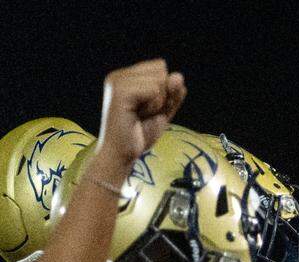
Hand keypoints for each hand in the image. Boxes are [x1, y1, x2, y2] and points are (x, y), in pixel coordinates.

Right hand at [91, 60, 185, 180]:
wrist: (122, 154)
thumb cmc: (140, 134)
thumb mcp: (164, 110)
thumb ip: (173, 93)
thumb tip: (178, 76)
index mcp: (126, 77)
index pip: (160, 67)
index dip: (165, 90)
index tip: (149, 109)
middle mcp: (119, 75)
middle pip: (162, 71)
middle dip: (162, 97)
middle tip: (144, 114)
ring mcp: (118, 81)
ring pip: (159, 80)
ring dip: (158, 103)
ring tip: (140, 115)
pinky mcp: (120, 91)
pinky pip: (154, 90)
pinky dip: (154, 106)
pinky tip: (138, 115)